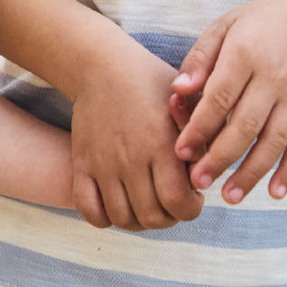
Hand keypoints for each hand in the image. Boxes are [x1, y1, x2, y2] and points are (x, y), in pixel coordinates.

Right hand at [70, 36, 202, 230]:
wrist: (101, 66)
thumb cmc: (151, 85)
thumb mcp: (186, 106)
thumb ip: (201, 143)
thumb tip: (204, 179)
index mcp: (160, 144)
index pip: (179, 203)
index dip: (191, 208)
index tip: (192, 195)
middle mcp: (130, 158)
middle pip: (152, 217)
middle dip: (169, 216)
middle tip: (170, 199)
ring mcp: (102, 163)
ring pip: (122, 218)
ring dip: (139, 220)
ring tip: (146, 202)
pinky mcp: (81, 163)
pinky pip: (89, 209)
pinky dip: (104, 218)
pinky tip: (116, 205)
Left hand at [172, 0, 286, 203]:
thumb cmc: (256, 22)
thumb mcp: (224, 27)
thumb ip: (200, 59)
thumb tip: (178, 90)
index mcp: (245, 56)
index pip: (218, 99)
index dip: (199, 128)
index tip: (180, 152)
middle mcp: (274, 79)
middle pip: (245, 125)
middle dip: (220, 157)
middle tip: (198, 182)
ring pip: (275, 141)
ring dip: (253, 172)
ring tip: (230, 196)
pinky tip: (274, 192)